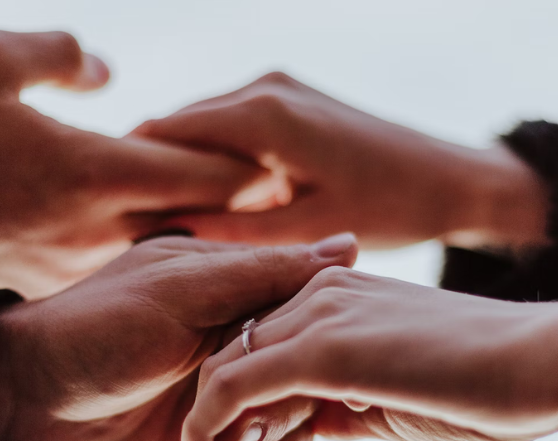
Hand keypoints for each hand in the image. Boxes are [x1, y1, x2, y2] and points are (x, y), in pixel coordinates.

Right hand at [0, 30, 267, 297]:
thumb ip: (58, 53)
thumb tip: (105, 71)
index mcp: (95, 172)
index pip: (200, 171)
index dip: (249, 165)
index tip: (286, 162)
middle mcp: (98, 227)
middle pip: (194, 217)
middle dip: (240, 205)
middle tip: (283, 196)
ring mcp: (76, 259)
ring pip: (158, 243)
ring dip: (196, 228)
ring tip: (232, 215)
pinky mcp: (49, 276)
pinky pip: (115, 259)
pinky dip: (145, 244)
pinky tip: (151, 232)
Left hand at [0, 233, 358, 440]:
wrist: (22, 401)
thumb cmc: (94, 329)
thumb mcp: (180, 290)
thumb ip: (263, 274)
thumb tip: (352, 246)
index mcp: (243, 294)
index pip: (316, 323)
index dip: (320, 358)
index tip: (312, 387)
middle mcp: (246, 347)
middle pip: (311, 388)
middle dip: (290, 425)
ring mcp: (231, 401)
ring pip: (294, 436)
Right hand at [133, 72, 549, 249]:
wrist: (454, 181)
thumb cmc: (391, 209)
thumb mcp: (305, 233)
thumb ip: (230, 233)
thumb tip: (158, 235)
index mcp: (262, 114)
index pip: (161, 133)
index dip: (127, 175)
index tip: (103, 221)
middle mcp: (264, 87)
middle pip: (176, 126)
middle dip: (150, 173)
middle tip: (124, 229)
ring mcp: (278, 87)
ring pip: (201, 128)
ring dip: (182, 168)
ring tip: (160, 223)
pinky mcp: (291, 99)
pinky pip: (230, 128)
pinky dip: (213, 162)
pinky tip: (209, 206)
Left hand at [181, 268, 557, 440]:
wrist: (547, 362)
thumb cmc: (492, 383)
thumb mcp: (398, 392)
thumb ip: (347, 401)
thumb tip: (310, 429)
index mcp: (338, 294)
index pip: (262, 349)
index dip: (244, 409)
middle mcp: (319, 292)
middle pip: (234, 358)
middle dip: (220, 426)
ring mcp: (318, 314)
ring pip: (225, 374)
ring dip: (211, 437)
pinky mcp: (322, 347)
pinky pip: (235, 389)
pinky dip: (210, 431)